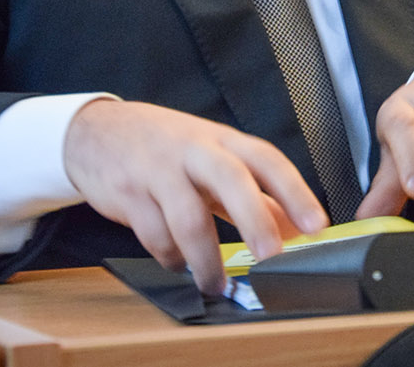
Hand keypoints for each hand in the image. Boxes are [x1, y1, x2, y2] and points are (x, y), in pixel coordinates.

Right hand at [63, 99, 327, 295]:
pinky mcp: (128, 193)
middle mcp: (193, 150)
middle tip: (272, 257)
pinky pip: (155, 235)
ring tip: (216, 283)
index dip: (294, 191)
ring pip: (188, 218)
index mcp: (221, 140)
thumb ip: (254, 192)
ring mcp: (158, 170)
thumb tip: (296, 226)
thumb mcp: (213, 159)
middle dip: (254, 220)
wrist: (97, 131)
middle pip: (230, 179)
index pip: (265, 159)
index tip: (316, 225)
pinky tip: (179, 263)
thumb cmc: (165, 147)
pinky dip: (171, 258)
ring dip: (206, 259)